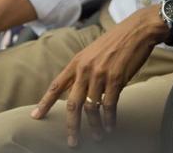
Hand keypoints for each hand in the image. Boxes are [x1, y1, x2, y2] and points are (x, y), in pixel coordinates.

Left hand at [30, 8, 164, 146]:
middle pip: (73, 104)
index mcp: (76, 62)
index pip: (55, 86)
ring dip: (95, 126)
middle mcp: (85, 69)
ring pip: (92, 108)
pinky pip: (109, 105)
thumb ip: (83, 70)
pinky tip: (110, 126)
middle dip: (72, 126)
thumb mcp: (92, 52)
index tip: (35, 116)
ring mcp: (100, 74)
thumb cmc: (116, 42)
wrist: (136, 30)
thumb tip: (79, 91)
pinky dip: (109, 119)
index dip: (45, 103)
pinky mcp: (116, 79)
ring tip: (98, 136)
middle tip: (73, 142)